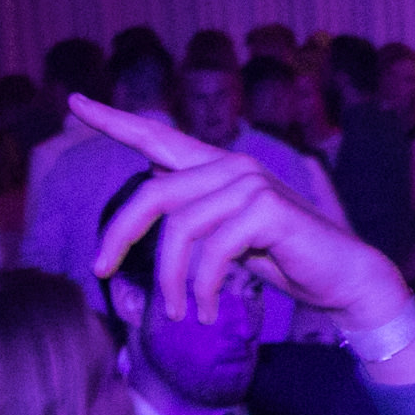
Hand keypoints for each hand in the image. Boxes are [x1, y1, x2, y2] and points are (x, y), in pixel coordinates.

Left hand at [73, 92, 414, 352]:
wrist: (340, 278)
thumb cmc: (282, 259)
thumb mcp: (225, 236)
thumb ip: (192, 215)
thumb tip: (150, 199)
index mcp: (216, 166)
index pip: (157, 136)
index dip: (114, 121)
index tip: (74, 102)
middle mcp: (231, 165)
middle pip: (153, 193)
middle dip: (120, 235)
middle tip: (101, 271)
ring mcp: (251, 184)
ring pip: (180, 230)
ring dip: (171, 281)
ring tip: (177, 313)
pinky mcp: (267, 211)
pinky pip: (212, 251)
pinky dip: (202, 288)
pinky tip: (206, 311)